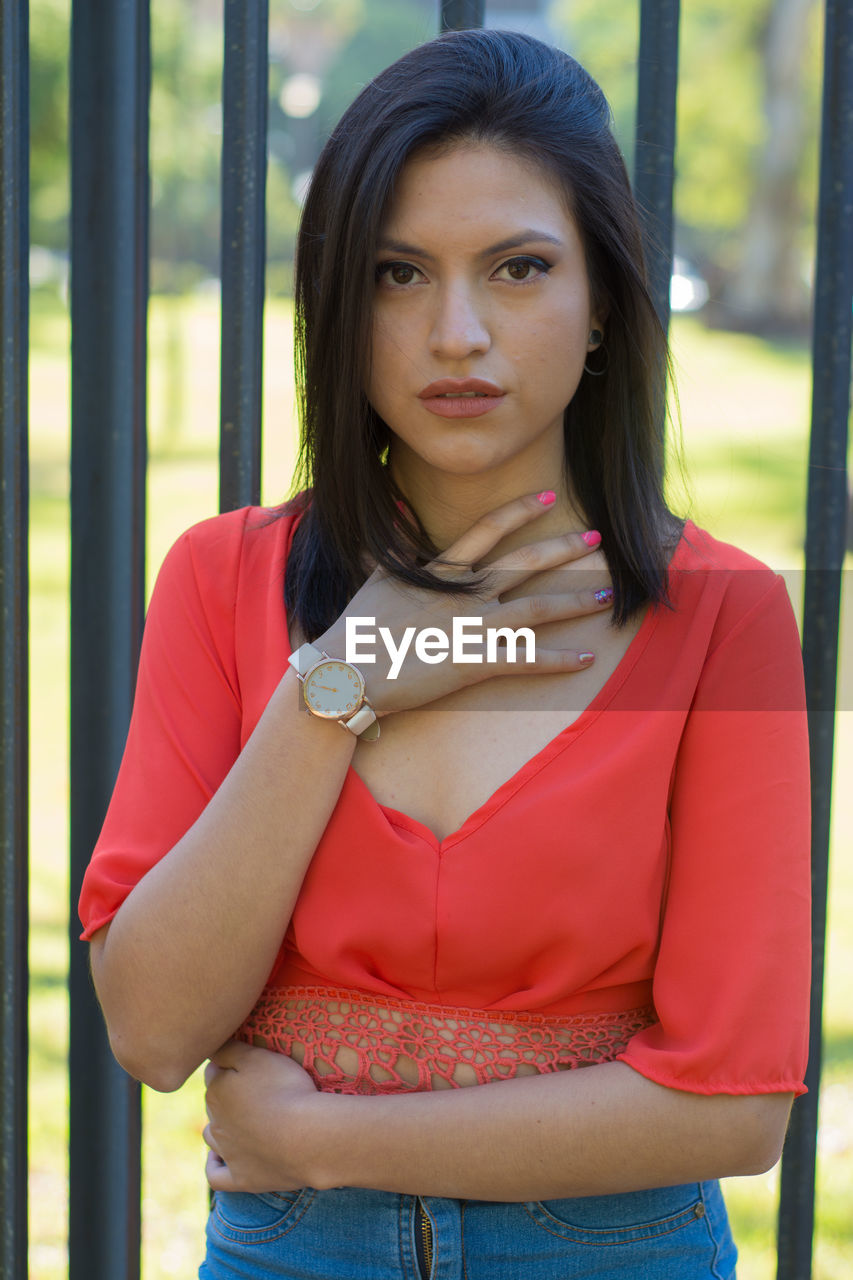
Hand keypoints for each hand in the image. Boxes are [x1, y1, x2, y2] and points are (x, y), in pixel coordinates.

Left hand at [204, 1039, 318, 1192]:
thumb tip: (209, 1048)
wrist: (306, 1136)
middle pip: (215, 1104)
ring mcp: (228, 1152)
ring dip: (220, 1127)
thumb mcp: (257, 1056)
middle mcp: (216, 1122)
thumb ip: (228, 1050)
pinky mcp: (241, 1178)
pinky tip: (220, 1157)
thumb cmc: (284, 1090)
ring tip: (240, 1119)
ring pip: (212, 1136)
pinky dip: (215, 1164)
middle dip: (227, 1096)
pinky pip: (216, 1174)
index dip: (230, 1066)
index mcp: (217, 1091)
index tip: (248, 1063)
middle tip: (255, 1088)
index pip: (214, 1073)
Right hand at [318, 492, 610, 715]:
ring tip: (605, 595)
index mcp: (442, 571)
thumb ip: (396, 542)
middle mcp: (465, 594)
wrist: (346, 672)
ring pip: (538, 609)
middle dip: (564, 549)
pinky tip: (585, 658)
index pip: (488, 529)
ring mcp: (473, 628)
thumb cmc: (356, 628)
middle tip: (597, 540)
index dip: (521, 510)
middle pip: (526, 562)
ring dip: (575, 602)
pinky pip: (528, 661)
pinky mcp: (476, 663)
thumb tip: (398, 507)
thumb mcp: (375, 576)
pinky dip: (559, 660)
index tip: (549, 497)